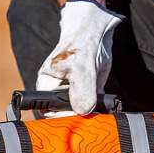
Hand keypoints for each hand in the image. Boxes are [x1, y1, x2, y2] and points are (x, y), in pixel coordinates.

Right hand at [36, 0, 123, 114]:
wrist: (96, 32)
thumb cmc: (81, 44)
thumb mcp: (81, 67)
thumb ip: (81, 91)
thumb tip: (83, 112)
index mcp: (46, 87)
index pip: (48, 113)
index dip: (62, 118)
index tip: (79, 118)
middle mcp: (58, 93)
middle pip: (65, 117)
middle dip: (79, 120)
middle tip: (93, 115)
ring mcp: (75, 95)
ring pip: (81, 115)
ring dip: (92, 116)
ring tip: (100, 108)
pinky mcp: (90, 94)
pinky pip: (94, 109)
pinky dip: (102, 110)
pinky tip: (107, 105)